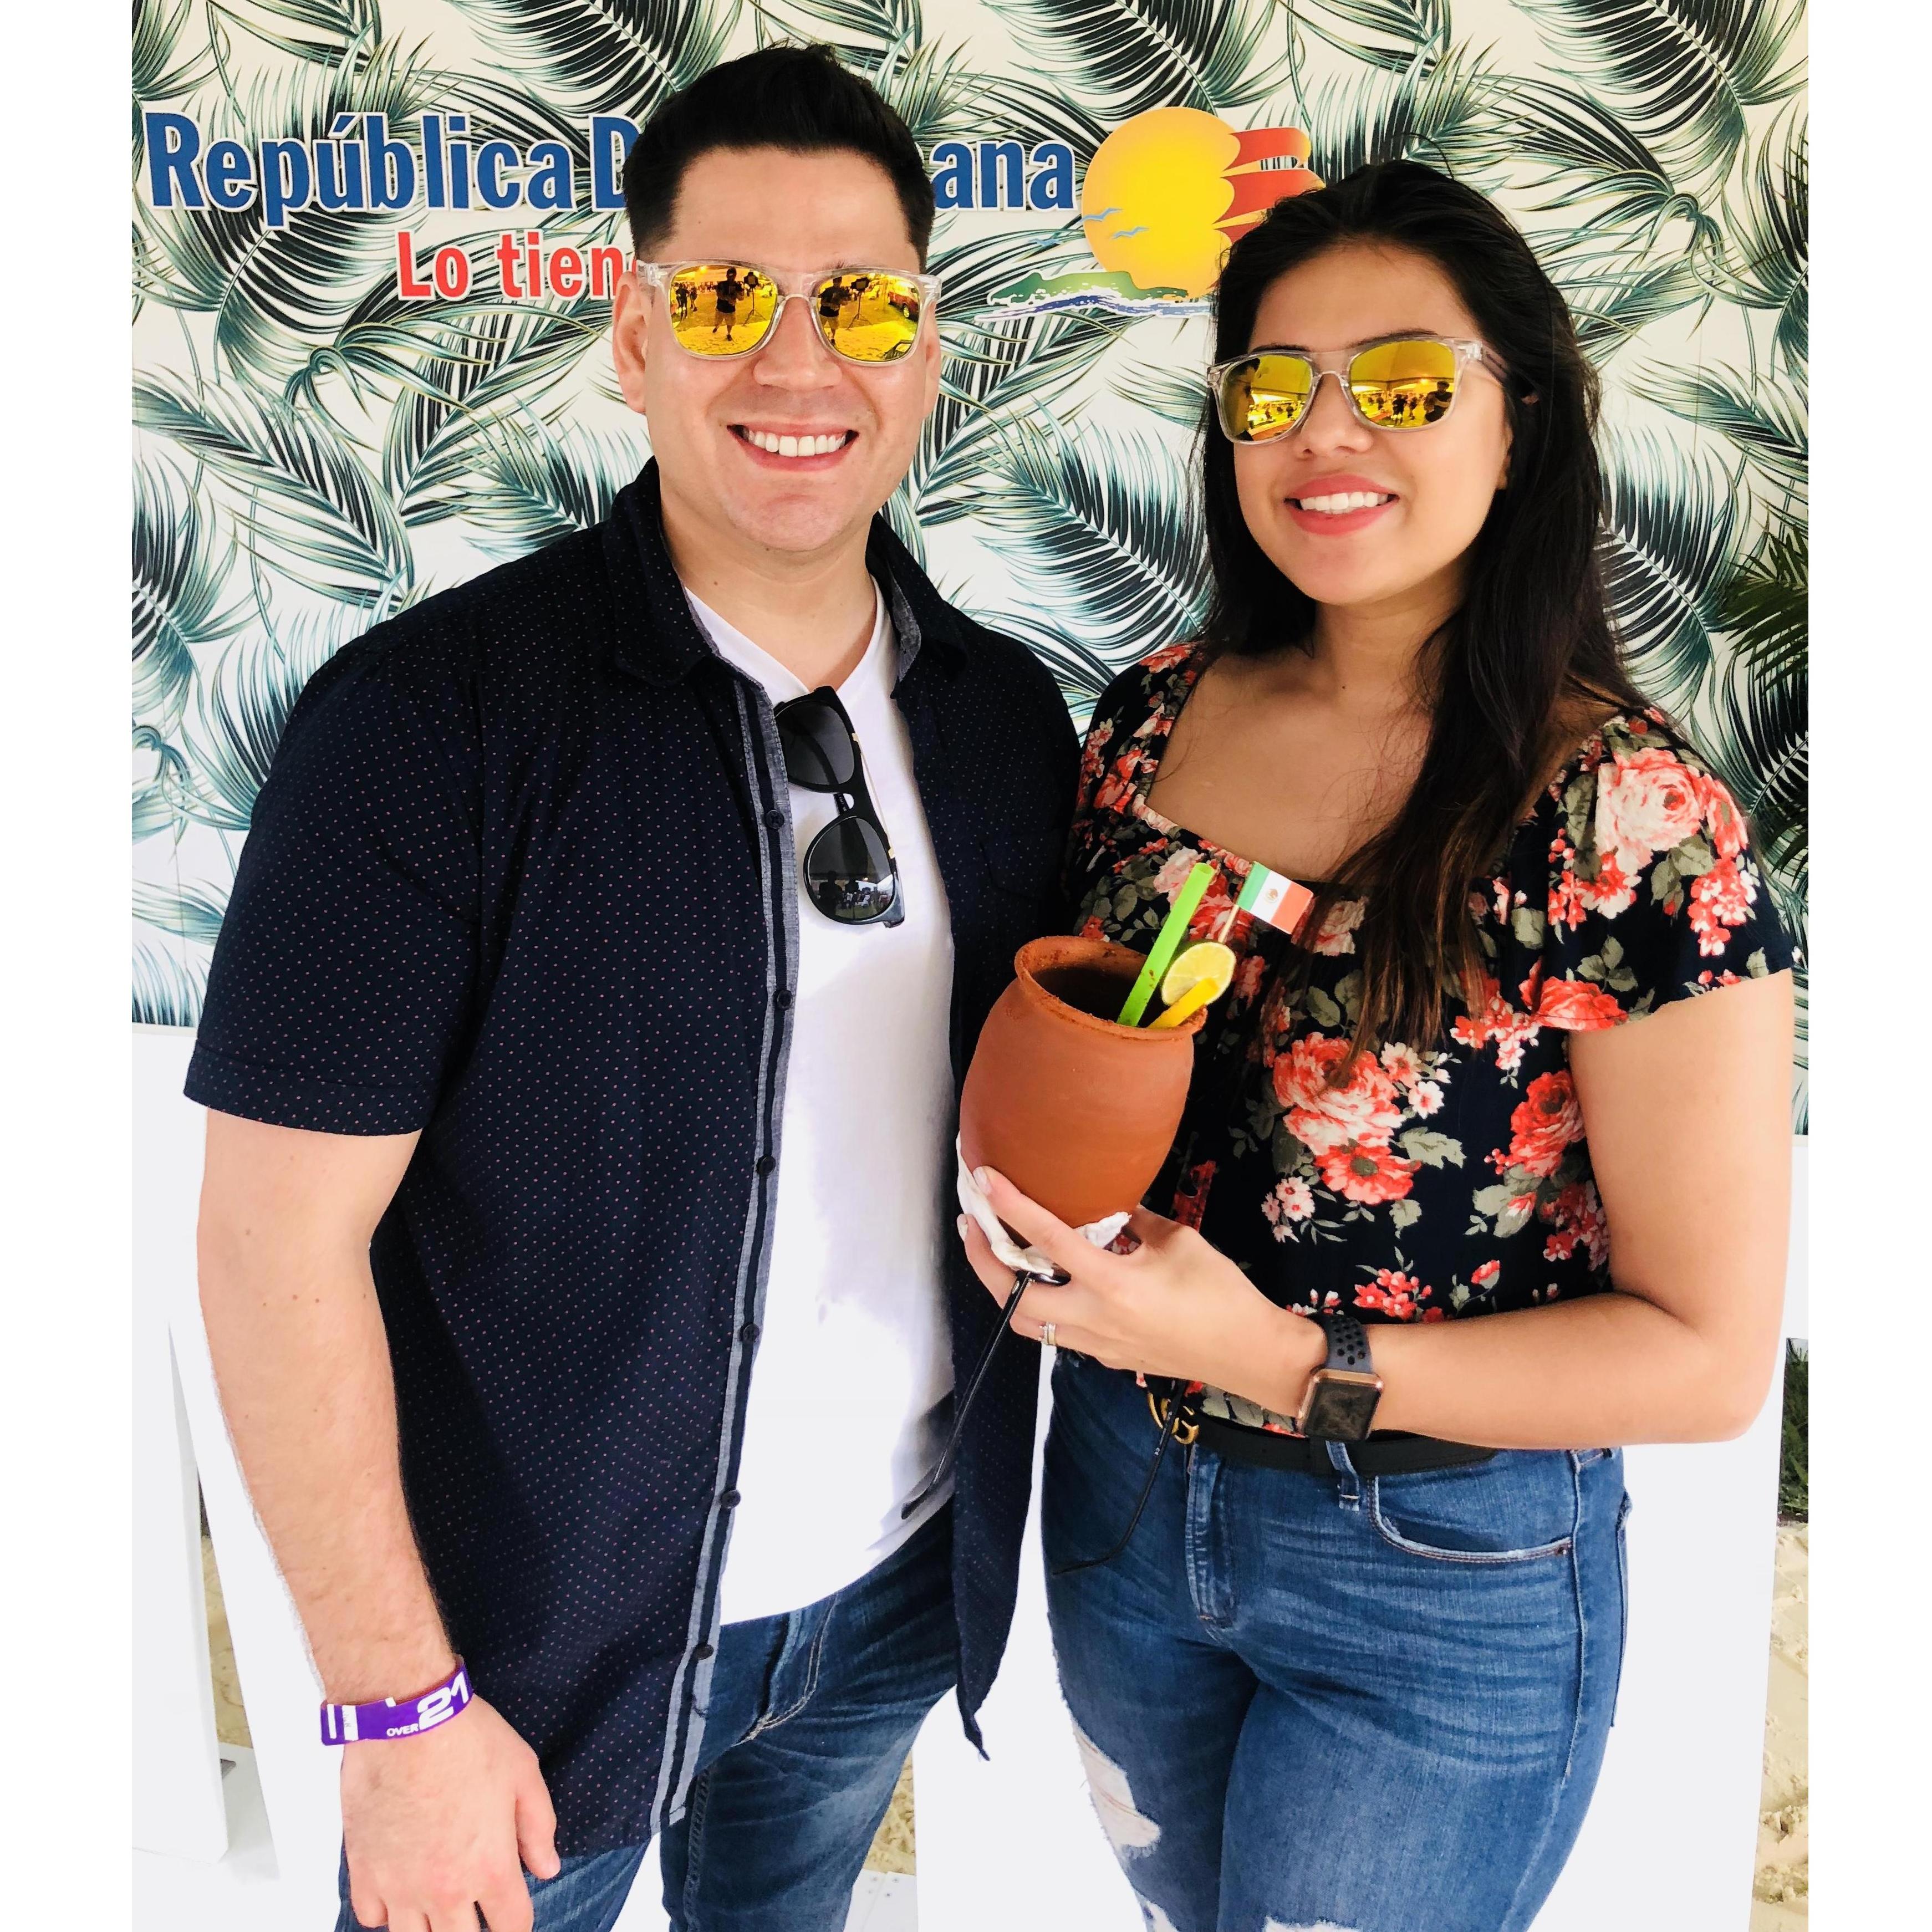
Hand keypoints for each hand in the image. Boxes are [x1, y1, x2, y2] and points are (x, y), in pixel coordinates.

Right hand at [342, 1694, 559, 1931]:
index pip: (513, 1926)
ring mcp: (399, 1886)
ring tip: (436, 1899)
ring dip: (428, 1924)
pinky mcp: (363, 1871)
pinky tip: (399, 1885)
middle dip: (472, 1927)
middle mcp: (444, 1889)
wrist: (406, 1719)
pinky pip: (372, 1918)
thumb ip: (538, 1827)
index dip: (517, 1922)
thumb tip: (546, 1868)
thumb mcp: (524, 1773)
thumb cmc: (468, 1739)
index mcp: (490, 1868)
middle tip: (473, 1904)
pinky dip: (386, 1911)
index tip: (513, 1911)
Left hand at [958, 1167, 1325, 1414]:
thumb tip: (1105, 1206)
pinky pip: (1057, 1333)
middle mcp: (1096, 1319)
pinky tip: (1041, 1284)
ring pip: (1027, 1323)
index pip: (1048, 1239)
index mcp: (1114, 1284)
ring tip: (993, 1255)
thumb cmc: (1220, 1292)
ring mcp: (1097, 1345)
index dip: (1011, 1206)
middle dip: (982, 1260)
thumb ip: (1133, 1221)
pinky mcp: (1105, 1358)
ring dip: (1002, 1289)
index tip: (984, 1181)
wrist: (1248, 1352)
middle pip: (1014, 1296)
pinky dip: (1038, 1307)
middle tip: (971, 1225)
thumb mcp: (1178, 1239)